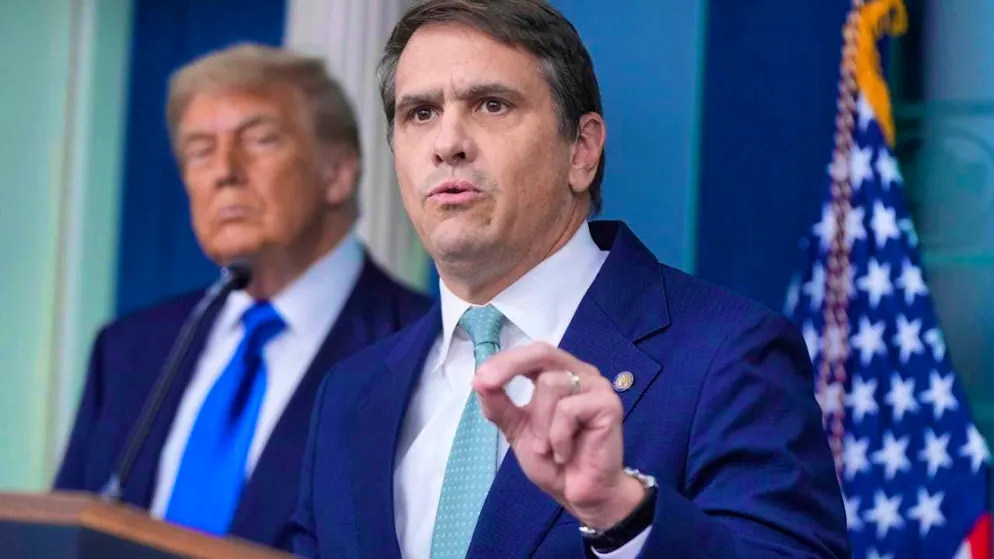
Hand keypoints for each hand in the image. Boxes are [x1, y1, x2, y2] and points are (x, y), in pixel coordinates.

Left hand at [473, 342, 644, 529]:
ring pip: (551, 384)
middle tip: (486, 385)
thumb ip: (500, 406)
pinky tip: (565, 454)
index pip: (532, 353)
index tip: (479, 379)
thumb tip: (479, 380)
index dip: (505, 360)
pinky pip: (568, 409)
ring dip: (540, 425)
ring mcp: (597, 387)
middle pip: (543, 353)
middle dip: (510, 367)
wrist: (580, 495)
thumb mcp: (517, 430)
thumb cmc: (553, 461)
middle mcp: (580, 373)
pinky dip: (558, 437)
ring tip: (548, 449)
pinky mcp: (608, 405)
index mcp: (560, 374)